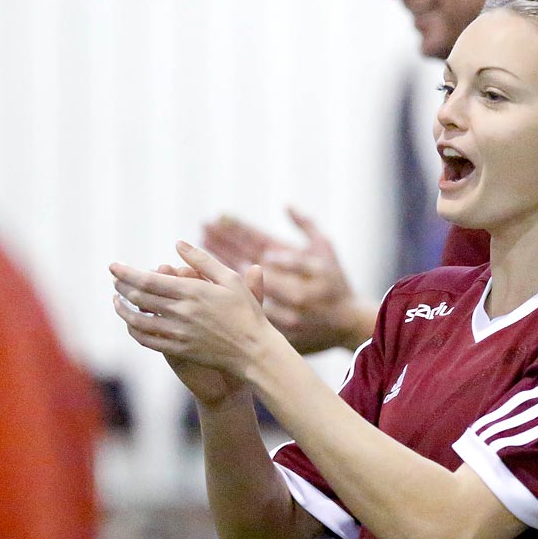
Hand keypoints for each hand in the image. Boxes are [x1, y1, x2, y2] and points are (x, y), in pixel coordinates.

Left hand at [111, 244, 271, 402]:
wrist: (254, 351)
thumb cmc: (246, 312)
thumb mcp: (230, 279)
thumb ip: (202, 260)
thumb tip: (178, 243)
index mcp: (192, 291)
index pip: (148, 279)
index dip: (126, 272)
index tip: (113, 266)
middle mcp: (181, 312)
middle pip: (139, 297)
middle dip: (122, 287)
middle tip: (114, 280)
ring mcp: (178, 333)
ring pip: (138, 320)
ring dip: (122, 309)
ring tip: (116, 301)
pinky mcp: (179, 350)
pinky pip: (147, 340)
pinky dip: (134, 330)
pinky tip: (131, 323)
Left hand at [203, 208, 374, 353]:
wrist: (346, 325)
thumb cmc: (336, 283)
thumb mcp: (325, 249)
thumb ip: (306, 226)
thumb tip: (287, 204)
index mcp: (303, 271)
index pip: (262, 246)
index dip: (237, 232)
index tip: (214, 220)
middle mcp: (294, 293)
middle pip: (248, 268)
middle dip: (221, 249)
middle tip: (200, 234)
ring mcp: (285, 316)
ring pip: (243, 295)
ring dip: (219, 278)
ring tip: (191, 264)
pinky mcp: (277, 334)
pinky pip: (248, 321)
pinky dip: (227, 308)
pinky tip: (203, 299)